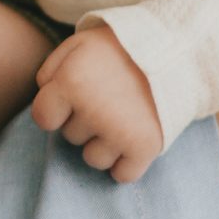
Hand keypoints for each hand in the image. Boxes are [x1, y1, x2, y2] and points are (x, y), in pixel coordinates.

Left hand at [30, 26, 162, 182]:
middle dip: (84, 120)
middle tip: (108, 97)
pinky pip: (122, 174)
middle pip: (71, 137)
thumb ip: (51, 70)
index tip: (73, 98)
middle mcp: (92, 111)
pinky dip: (127, 163)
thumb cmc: (121, 46)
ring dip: (105, 143)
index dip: (56, 108)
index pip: (43, 118)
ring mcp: (119, 132)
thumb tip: (43, 100)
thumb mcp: (79, 43)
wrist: (175, 47)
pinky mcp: (145, 148)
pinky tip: (133, 138)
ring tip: (123, 116)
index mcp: (71, 83)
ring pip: (94, 159)